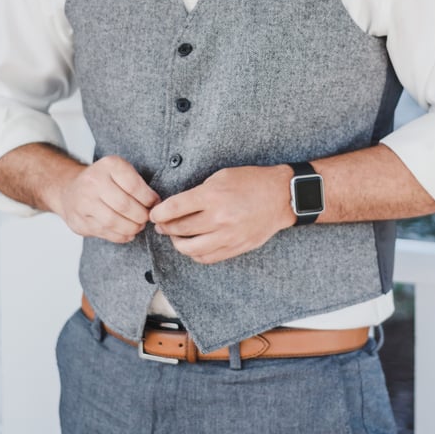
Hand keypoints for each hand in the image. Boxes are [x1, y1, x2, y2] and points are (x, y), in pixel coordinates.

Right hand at [47, 154, 159, 242]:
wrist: (69, 189)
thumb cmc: (103, 181)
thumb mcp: (119, 171)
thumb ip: (137, 184)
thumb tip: (157, 204)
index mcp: (108, 166)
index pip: (134, 186)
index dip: (149, 199)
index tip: (155, 204)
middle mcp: (93, 182)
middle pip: (125, 206)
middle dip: (141, 216)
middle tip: (147, 219)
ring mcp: (83, 202)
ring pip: (114, 222)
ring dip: (132, 228)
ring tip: (138, 226)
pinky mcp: (79, 220)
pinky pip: (105, 232)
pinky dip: (121, 236)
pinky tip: (127, 233)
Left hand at [149, 164, 295, 263]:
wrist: (280, 197)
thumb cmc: (251, 182)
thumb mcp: (222, 176)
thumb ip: (199, 191)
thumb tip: (177, 205)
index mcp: (212, 195)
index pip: (175, 208)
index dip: (159, 213)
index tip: (154, 214)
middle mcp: (218, 218)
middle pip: (179, 229)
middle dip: (165, 227)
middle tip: (161, 224)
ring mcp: (228, 236)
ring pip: (190, 249)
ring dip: (177, 243)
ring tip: (175, 236)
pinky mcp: (235, 247)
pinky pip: (207, 258)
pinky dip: (195, 254)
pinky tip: (192, 246)